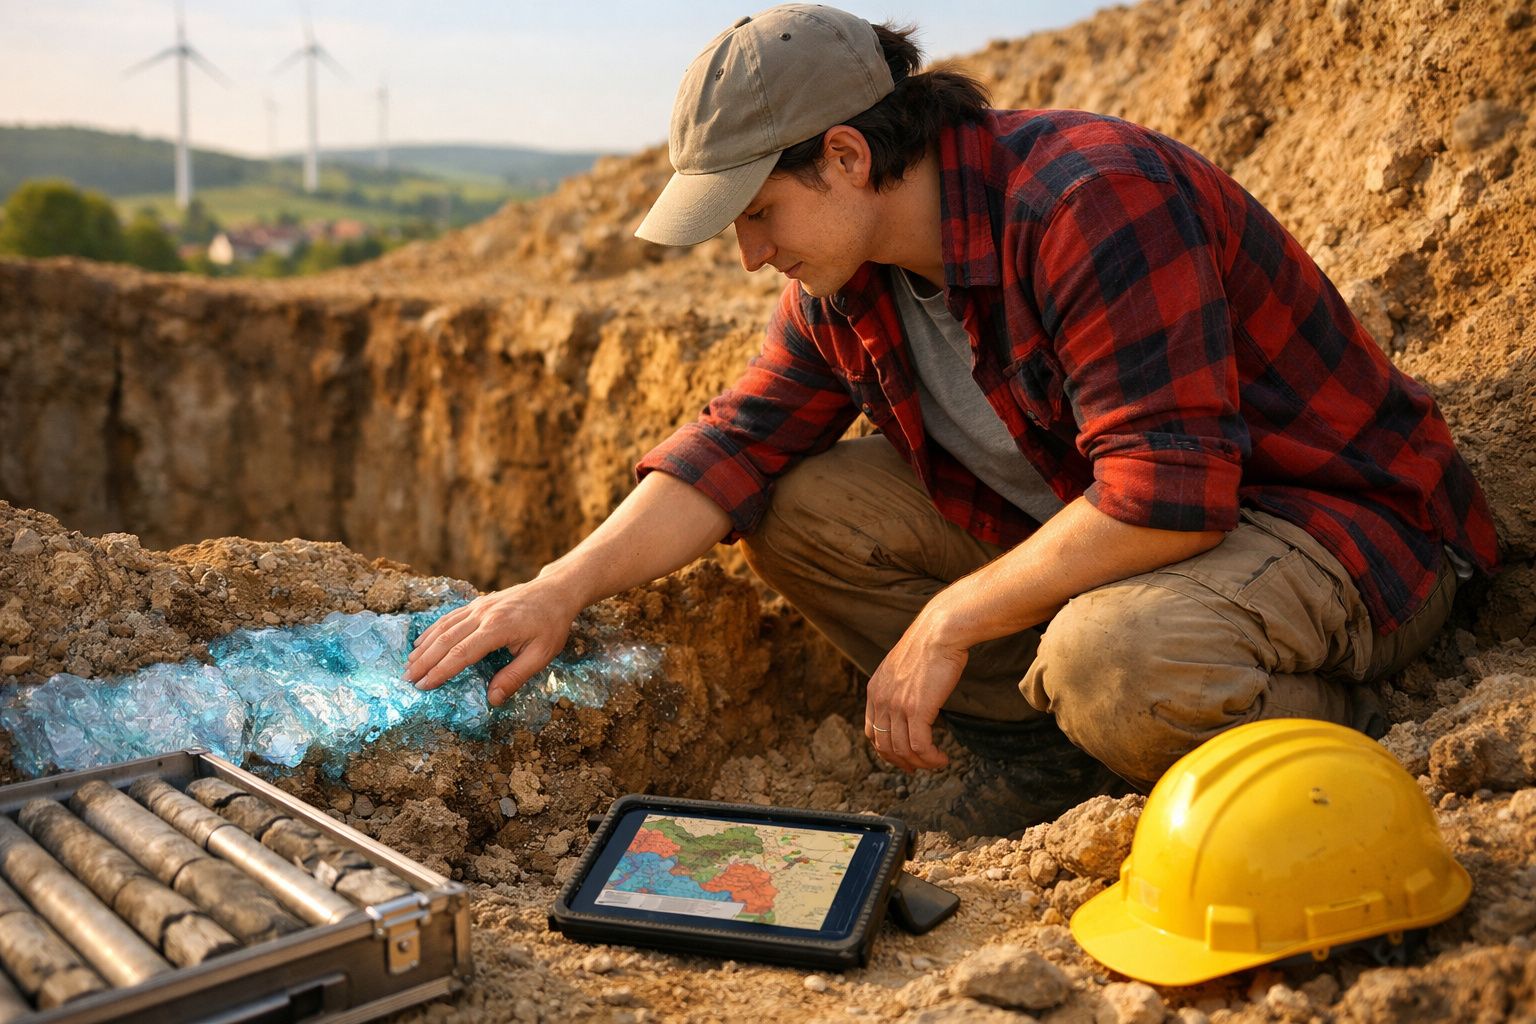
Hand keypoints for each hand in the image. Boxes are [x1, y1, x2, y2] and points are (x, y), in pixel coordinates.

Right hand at [404, 577, 582, 705]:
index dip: (441, 671)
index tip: (424, 686)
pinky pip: (450, 617)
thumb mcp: (541, 655)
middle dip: (424, 661)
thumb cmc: (551, 625)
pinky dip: (432, 631)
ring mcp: (479, 606)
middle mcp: (483, 615)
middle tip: (408, 680)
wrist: (555, 592)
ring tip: (409, 665)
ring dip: (424, 647)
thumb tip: (492, 700)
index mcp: (498, 628)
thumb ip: (515, 677)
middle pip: (446, 640)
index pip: (462, 653)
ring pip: (443, 627)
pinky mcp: (478, 603)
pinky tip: (422, 642)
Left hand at [863, 610, 968, 771]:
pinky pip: (920, 746)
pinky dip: (931, 758)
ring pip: (903, 750)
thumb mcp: (903, 666)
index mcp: (875, 690)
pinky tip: (943, 758)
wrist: (940, 632)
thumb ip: (899, 686)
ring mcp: (897, 706)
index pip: (872, 731)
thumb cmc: (929, 645)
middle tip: (918, 768)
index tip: (902, 757)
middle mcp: (881, 700)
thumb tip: (911, 702)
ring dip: (921, 763)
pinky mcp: (917, 710)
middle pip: (884, 746)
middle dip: (901, 762)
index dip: (886, 749)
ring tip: (937, 762)